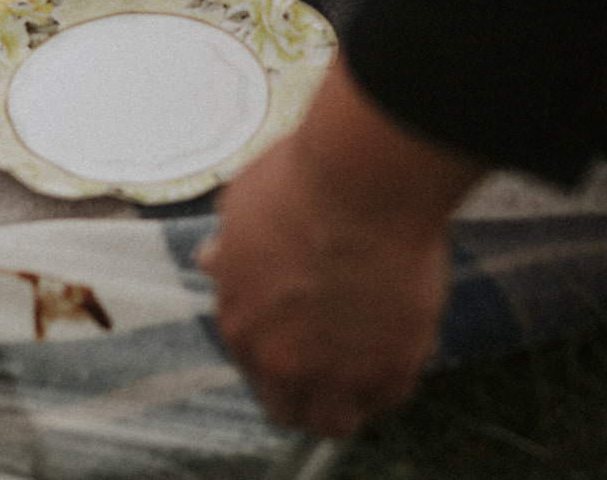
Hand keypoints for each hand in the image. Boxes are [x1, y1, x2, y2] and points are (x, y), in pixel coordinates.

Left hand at [198, 65, 482, 437]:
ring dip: (346, 400)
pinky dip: (391, 376)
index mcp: (239, 326)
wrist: (362, 185)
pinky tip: (396, 342)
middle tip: (330, 363)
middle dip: (304, 391)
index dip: (275, 354)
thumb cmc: (298, 185)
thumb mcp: (239, 211)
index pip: (251, 368)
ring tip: (364, 366)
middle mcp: (281, 362)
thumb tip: (211, 259)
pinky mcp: (390, 369)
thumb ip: (229, 251)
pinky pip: (389, 396)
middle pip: (287, 409)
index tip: (297, 338)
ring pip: (336, 421)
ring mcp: (336, 374)